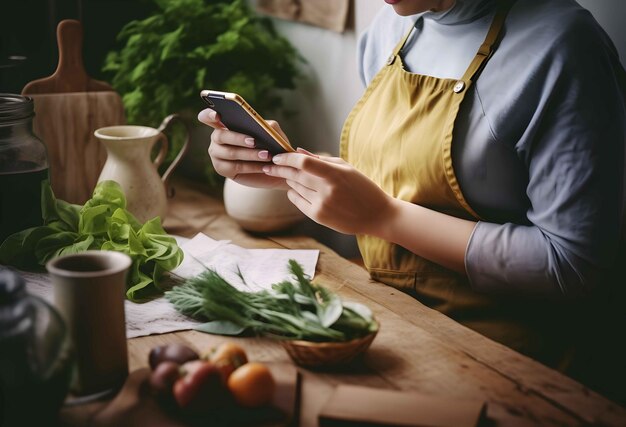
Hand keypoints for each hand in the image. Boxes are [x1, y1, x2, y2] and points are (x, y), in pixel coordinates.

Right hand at [198, 108, 287, 188]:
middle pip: (220, 136)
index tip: (217, 115)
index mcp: (224, 124)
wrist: (273, 169)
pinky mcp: (222, 170)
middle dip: (237, 138)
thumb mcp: (272, 133)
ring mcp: (217, 155)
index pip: (208, 117)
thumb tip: (262, 123)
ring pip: (230, 153)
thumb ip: (268, 125)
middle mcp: (216, 139)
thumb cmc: (271, 146)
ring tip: (266, 155)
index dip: (208, 115)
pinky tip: (264, 167)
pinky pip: (236, 167)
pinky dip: (252, 166)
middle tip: (254, 141)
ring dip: (249, 154)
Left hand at [262, 149, 394, 235]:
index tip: (277, 156)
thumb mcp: (347, 168)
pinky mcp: (319, 217)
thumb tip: (298, 151)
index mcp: (336, 174)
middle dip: (280, 169)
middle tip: (270, 164)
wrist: (376, 215)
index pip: (304, 163)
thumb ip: (322, 160)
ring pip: (295, 188)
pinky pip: (298, 201)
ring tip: (285, 175)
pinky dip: (293, 194)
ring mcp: (322, 205)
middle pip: (295, 176)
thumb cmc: (362, 187)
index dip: (287, 158)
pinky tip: (294, 189)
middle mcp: (327, 190)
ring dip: (289, 180)